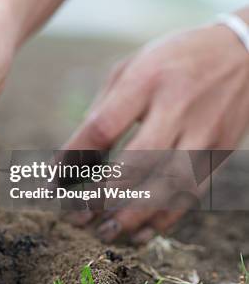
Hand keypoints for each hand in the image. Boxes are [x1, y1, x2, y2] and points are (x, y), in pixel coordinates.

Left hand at [64, 23, 248, 242]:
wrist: (242, 51)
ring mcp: (204, 132)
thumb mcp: (131, 68)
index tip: (53, 181)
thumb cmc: (171, 59)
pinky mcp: (220, 150)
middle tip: (77, 216)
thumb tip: (73, 156)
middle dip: (103, 194)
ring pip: (168, 185)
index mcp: (146, 81)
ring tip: (104, 232)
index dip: (74, 157)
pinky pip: (192, 193)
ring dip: (133, 214)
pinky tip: (140, 233)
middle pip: (137, 161)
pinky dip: (165, 217)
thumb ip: (102, 110)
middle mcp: (177, 107)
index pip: (103, 126)